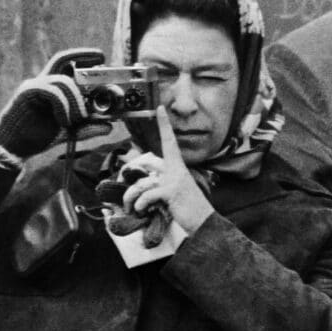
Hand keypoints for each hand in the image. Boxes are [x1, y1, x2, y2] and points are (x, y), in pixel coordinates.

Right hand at [0, 47, 105, 157]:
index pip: (66, 63)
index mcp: (52, 87)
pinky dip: (64, 106)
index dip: (83, 56)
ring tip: (79, 118)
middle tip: (102, 65)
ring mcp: (34, 85)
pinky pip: (52, 93)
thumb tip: (110, 126)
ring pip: (63, 81)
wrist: (12, 147)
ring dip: (77, 100)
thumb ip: (87, 128)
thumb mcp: (69, 132)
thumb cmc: (37, 136)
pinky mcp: (27, 93)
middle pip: (63, 61)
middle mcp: (42, 82)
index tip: (101, 56)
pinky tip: (64, 122)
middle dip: (84, 60)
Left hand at [122, 106, 213, 234]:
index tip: (160, 108)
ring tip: (134, 210)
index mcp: (178, 168)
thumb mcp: (177, 193)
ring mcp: (174, 180)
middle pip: (145, 169)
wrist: (204, 222)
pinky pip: (146, 196)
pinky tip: (143, 213)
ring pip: (141, 186)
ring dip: (133, 201)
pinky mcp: (171, 191)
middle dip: (130, 189)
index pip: (170, 142)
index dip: (165, 125)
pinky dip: (141, 206)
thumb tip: (143, 188)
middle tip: (126, 202)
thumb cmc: (190, 209)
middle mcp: (176, 170)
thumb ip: (163, 185)